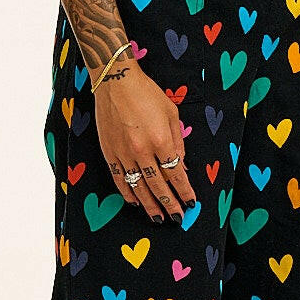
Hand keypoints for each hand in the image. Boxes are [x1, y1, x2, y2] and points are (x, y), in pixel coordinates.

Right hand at [94, 60, 198, 222]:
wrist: (115, 82)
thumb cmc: (147, 94)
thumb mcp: (172, 114)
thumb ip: (178, 143)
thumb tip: (181, 167)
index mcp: (161, 140)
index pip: (176, 174)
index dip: (184, 191)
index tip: (190, 203)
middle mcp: (142, 151)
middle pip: (158, 185)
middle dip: (169, 203)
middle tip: (176, 217)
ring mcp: (123, 153)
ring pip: (138, 186)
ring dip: (149, 204)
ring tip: (158, 218)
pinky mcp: (109, 152)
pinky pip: (119, 179)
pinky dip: (127, 193)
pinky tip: (135, 202)